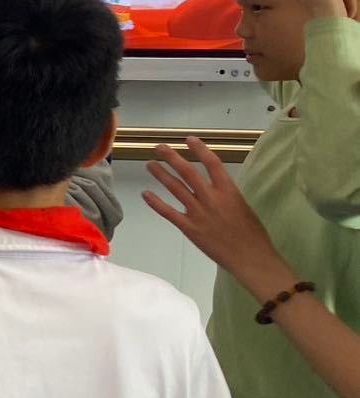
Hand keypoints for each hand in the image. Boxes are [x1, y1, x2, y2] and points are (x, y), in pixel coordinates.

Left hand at [143, 138, 289, 301]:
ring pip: (176, 188)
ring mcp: (198, 213)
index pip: (212, 163)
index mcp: (229, 191)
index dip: (200, 149)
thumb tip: (215, 187)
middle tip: (160, 147)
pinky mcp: (189, 228)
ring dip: (161, 174)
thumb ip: (226, 195)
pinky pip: (168, 212)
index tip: (189, 139)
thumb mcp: (243, 207)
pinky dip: (155, 202)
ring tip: (150, 164)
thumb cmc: (253, 234)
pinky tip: (145, 193)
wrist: (251, 258)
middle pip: (188, 172)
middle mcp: (212, 198)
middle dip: (172, 157)